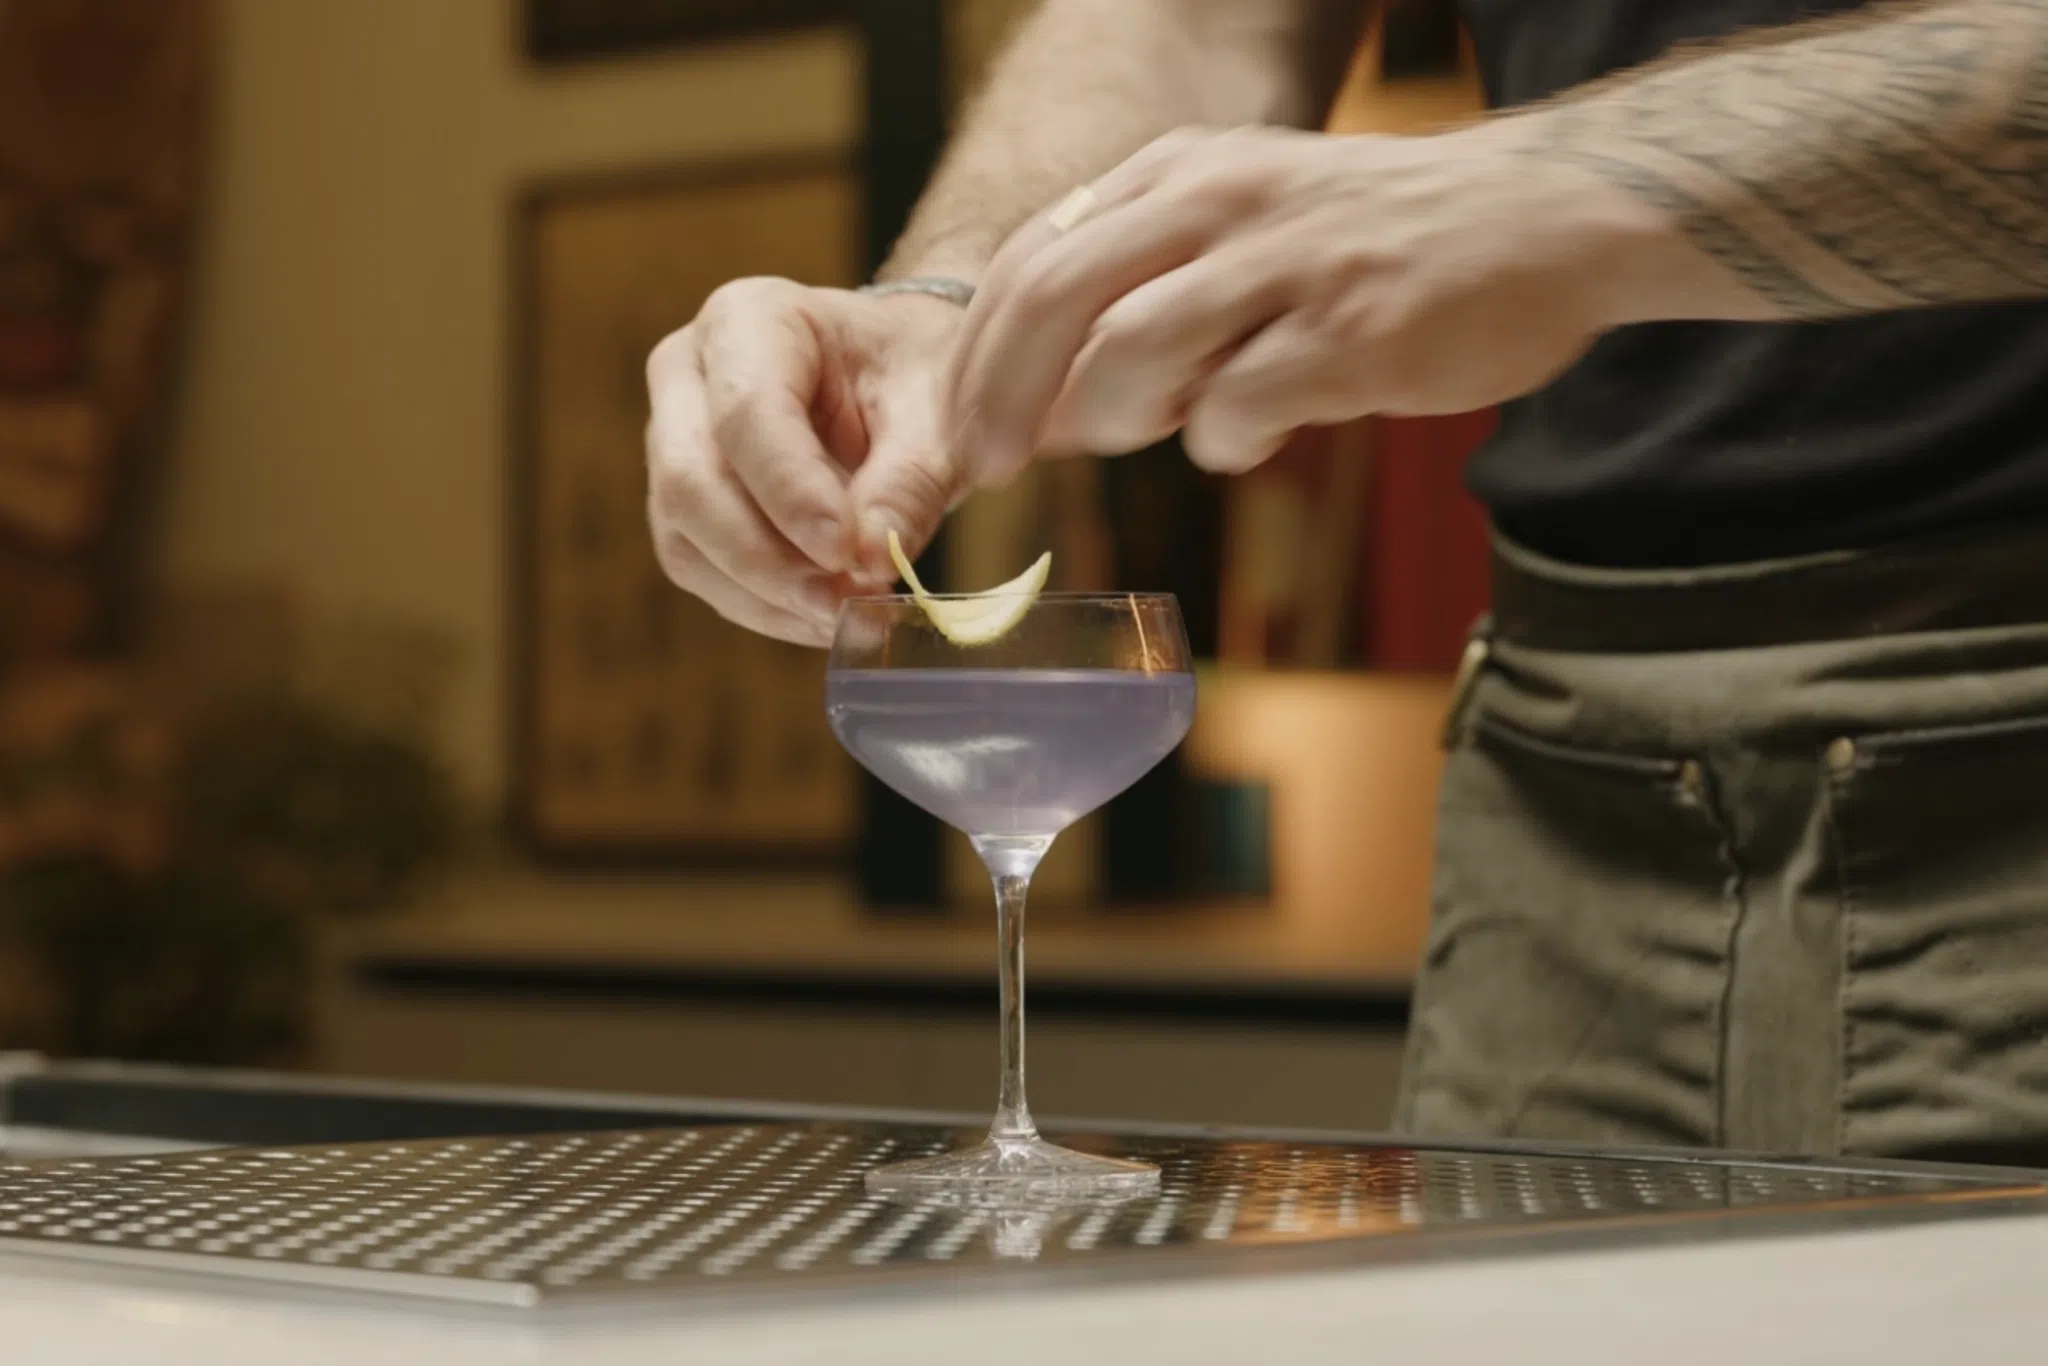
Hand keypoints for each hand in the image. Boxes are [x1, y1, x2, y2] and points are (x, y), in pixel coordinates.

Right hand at [646, 279, 964, 646]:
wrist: (894, 377)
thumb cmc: (912, 376)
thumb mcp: (937, 414)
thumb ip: (910, 481)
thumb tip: (874, 558)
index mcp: (749, 319)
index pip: (747, 413)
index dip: (791, 493)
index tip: (847, 553)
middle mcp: (688, 374)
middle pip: (692, 482)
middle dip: (768, 559)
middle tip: (845, 604)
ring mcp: (672, 441)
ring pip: (686, 537)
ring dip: (765, 594)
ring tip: (845, 616)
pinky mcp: (681, 504)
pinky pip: (700, 569)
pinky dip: (762, 606)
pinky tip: (820, 617)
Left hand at [946, 121, 1693, 481]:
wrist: (1538, 218)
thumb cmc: (1373, 240)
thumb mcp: (1245, 222)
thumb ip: (1147, 291)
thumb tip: (1049, 400)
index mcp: (1181, 172)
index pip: (1035, 256)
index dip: (981, 354)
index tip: (962, 430)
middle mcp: (1219, 201)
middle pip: (1055, 296)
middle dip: (1001, 395)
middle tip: (985, 468)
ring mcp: (1285, 264)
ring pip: (1131, 350)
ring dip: (1115, 415)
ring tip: (1158, 426)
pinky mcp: (1349, 333)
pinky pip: (1235, 410)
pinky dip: (1222, 442)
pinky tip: (1255, 432)